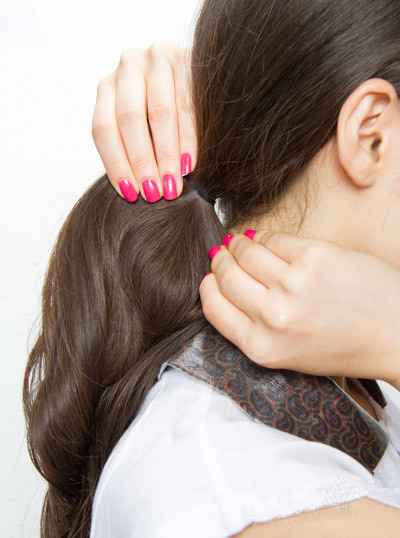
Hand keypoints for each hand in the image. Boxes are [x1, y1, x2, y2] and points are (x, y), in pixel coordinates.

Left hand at [92, 43, 195, 202]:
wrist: (198, 75)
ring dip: (165, 154)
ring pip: (158, 112)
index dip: (116, 163)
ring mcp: (158, 59)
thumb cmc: (164, 114)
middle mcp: (129, 67)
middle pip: (129, 118)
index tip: (131, 194)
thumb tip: (133, 193)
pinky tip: (189, 164)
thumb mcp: (140, 127)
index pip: (103, 127)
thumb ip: (133, 148)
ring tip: (172, 185)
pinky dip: (188, 139)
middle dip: (142, 160)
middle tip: (154, 193)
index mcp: (108, 86)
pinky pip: (186, 105)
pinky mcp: (187, 59)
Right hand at [200, 231, 399, 388]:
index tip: (213, 275)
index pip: (212, 305)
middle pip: (226, 274)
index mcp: (262, 347)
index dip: (209, 284)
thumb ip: (249, 322)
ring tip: (245, 243)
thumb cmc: (341, 343)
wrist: (393, 333)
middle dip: (222, 259)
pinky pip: (275, 238)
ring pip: (246, 251)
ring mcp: (295, 284)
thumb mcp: (284, 351)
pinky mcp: (316, 256)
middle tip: (226, 253)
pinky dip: (269, 238)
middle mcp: (274, 317)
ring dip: (241, 244)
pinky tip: (271, 242)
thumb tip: (219, 274)